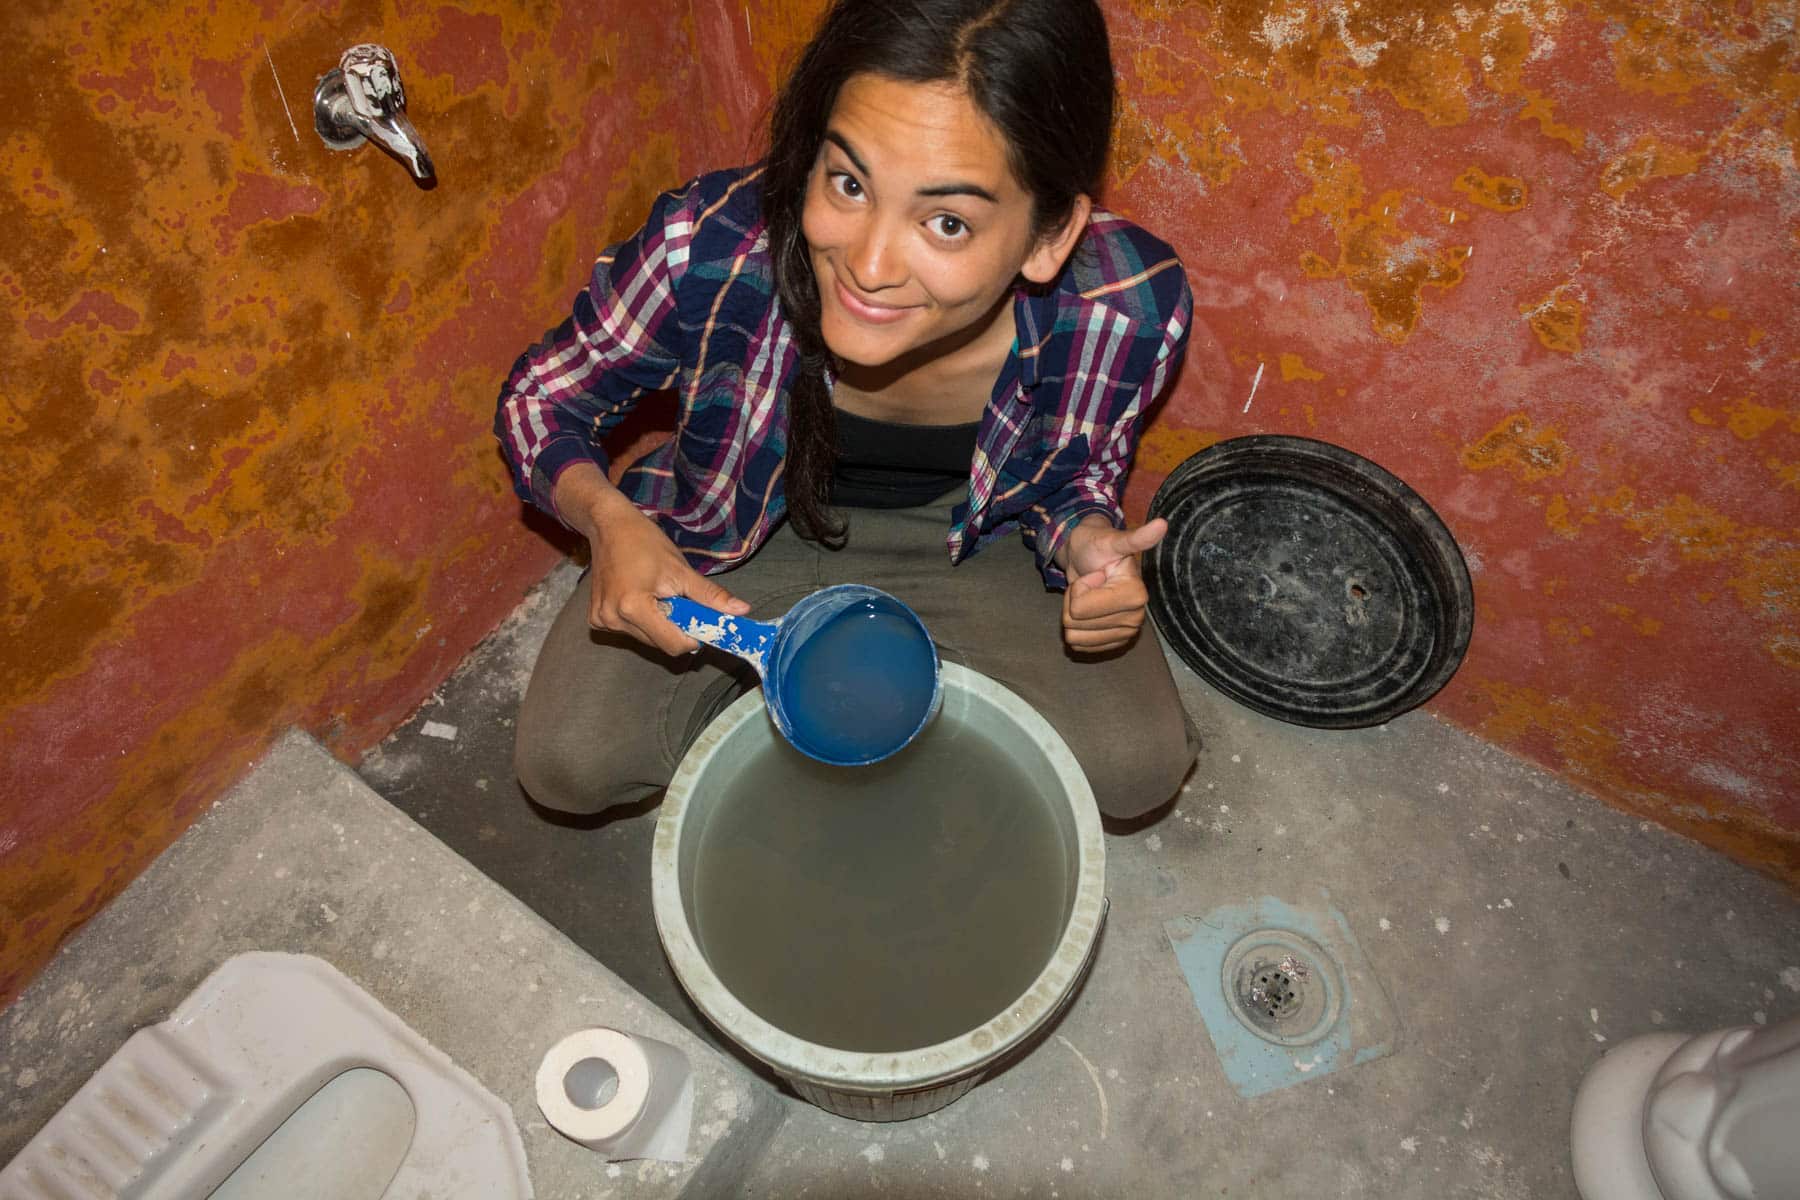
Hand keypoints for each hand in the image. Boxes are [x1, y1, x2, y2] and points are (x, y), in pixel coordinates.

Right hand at [554, 464, 750, 655]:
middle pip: (659, 643)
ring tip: (657, 595)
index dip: (692, 636)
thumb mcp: (681, 570)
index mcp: (634, 607)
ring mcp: (602, 620)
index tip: (699, 618)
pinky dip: (642, 620)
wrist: (609, 526)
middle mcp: (614, 619)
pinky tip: (639, 597)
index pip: (673, 645)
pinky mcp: (596, 619)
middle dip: (675, 628)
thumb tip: (742, 610)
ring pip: (646, 639)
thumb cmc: (645, 542)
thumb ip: (710, 596)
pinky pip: (630, 631)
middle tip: (677, 600)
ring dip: (659, 624)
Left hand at [1059, 514, 1166, 653]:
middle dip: (1074, 600)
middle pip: (1075, 624)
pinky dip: (1077, 627)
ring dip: (1073, 613)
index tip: (1097, 574)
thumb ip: (1136, 538)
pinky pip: (1079, 645)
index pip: (1079, 608)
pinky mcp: (1113, 643)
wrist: (1089, 559)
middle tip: (1090, 584)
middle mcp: (1135, 619)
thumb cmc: (1098, 547)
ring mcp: (1124, 634)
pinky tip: (1089, 609)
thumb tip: (1162, 524)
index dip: (1080, 587)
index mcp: (1136, 596)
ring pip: (1074, 637)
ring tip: (1089, 595)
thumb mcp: (1112, 540)